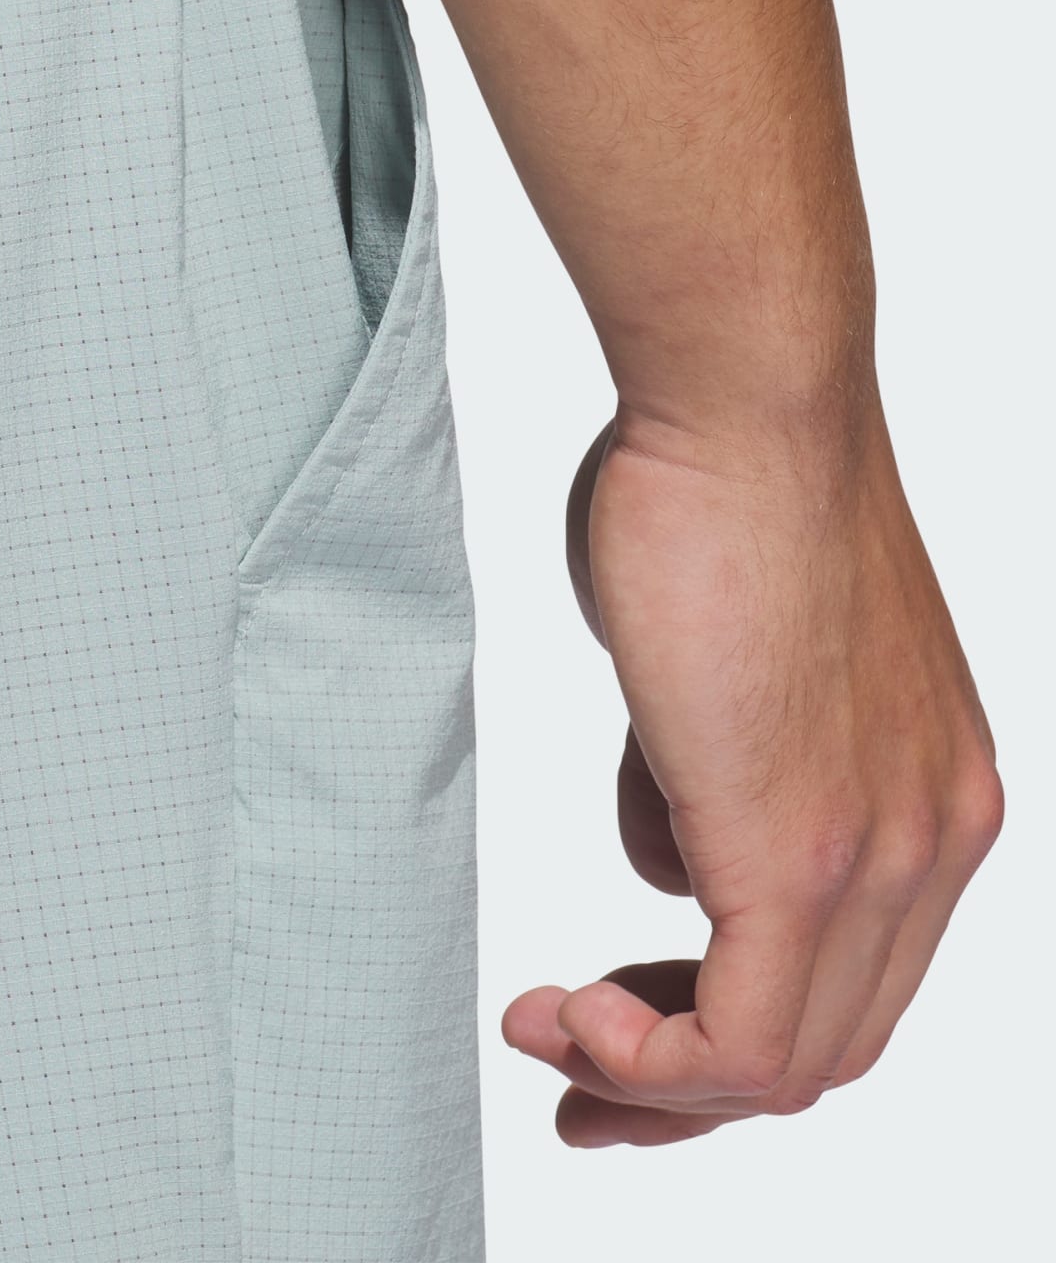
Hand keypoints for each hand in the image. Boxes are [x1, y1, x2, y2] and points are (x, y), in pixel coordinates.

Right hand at [501, 404, 1001, 1146]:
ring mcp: (885, 852)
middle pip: (830, 1041)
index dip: (723, 1019)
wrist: (746, 409)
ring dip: (655, 1077)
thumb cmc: (713, 494)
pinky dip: (654, 1059)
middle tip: (578, 1077)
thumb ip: (703, 767)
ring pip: (794, 1058)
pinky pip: (746, 1037)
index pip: (850, 974)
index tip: (613, 1012)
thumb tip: (672, 839)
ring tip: (552, 1037)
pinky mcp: (804, 852)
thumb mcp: (714, 663)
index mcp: (930, 792)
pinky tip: (573, 1020)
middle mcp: (936, 839)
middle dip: (686, 1081)